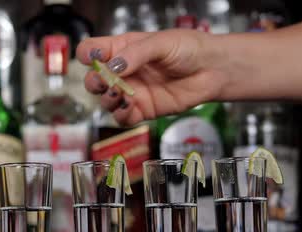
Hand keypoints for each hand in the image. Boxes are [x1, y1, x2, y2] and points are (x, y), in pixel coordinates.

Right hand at [77, 30, 225, 124]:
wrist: (213, 69)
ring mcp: (132, 91)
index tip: (95, 59)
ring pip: (105, 100)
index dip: (88, 55)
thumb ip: (136, 54)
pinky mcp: (143, 110)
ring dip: (107, 99)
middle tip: (107, 81)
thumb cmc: (189, 48)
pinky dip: (121, 115)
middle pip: (93, 79)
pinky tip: (130, 107)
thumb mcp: (161, 42)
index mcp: (122, 49)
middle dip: (95, 82)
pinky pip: (123, 118)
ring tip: (120, 94)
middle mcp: (124, 71)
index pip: (91, 50)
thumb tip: (114, 66)